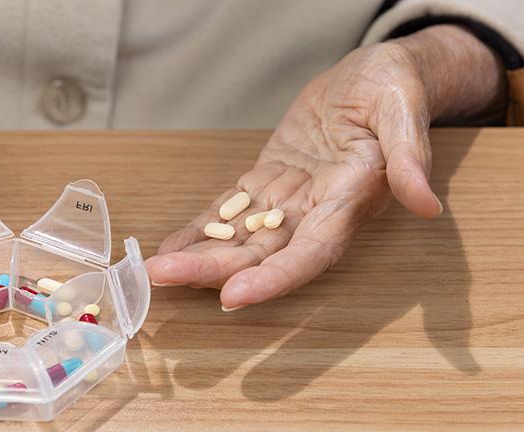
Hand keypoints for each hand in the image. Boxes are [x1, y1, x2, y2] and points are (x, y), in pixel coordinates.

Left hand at [146, 25, 505, 308]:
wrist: (373, 75)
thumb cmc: (394, 87)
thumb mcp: (404, 108)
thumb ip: (409, 156)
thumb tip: (425, 203)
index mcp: (352, 200)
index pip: (313, 252)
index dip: (275, 277)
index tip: (234, 295)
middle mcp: (317, 211)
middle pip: (264, 253)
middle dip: (215, 269)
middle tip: (164, 276)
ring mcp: (289, 199)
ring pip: (240, 238)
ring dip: (199, 254)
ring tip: (156, 268)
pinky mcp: (268, 181)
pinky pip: (229, 211)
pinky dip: (200, 228)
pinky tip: (171, 244)